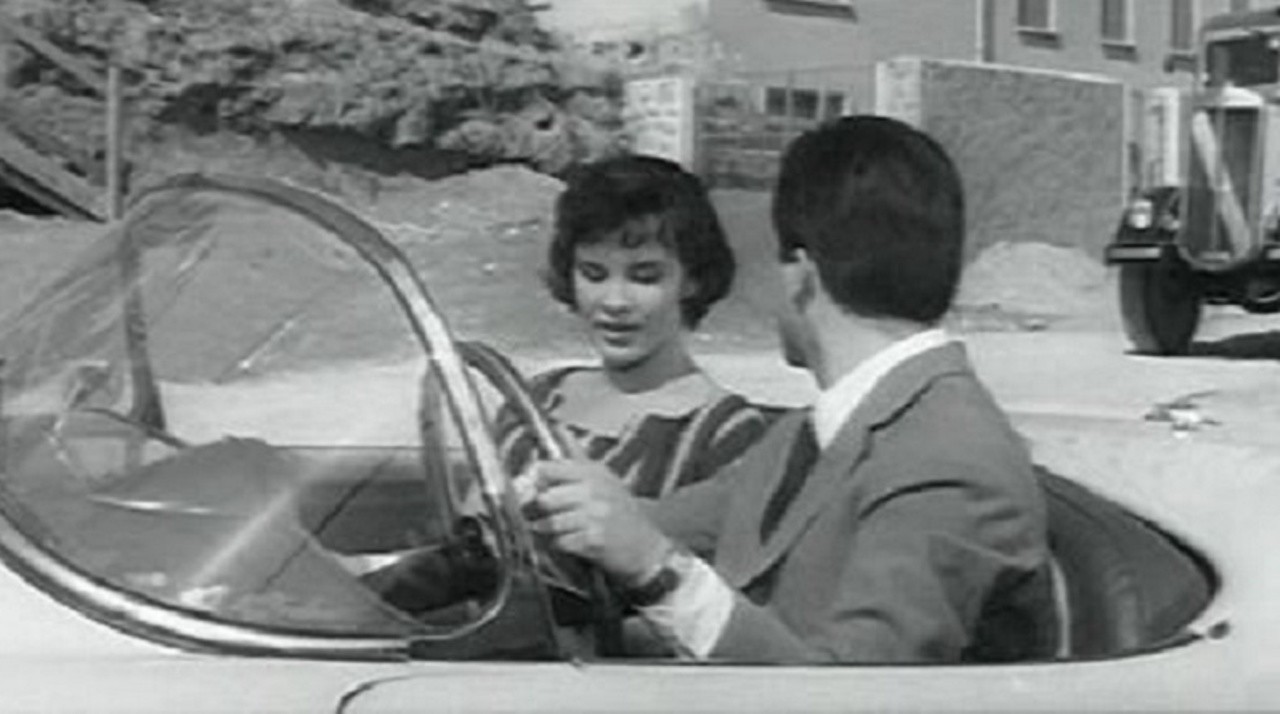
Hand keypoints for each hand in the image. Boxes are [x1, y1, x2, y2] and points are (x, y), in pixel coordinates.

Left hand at [525, 458, 670, 586]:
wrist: (647, 544)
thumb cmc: (621, 511)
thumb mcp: (605, 480)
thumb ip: (577, 463)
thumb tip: (555, 441)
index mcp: (593, 473)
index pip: (550, 469)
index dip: (536, 479)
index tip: (533, 486)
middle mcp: (594, 491)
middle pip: (546, 498)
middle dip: (539, 509)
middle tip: (542, 512)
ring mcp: (595, 516)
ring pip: (552, 522)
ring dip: (547, 529)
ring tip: (552, 529)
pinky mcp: (594, 540)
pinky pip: (562, 541)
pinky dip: (560, 544)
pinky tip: (568, 541)